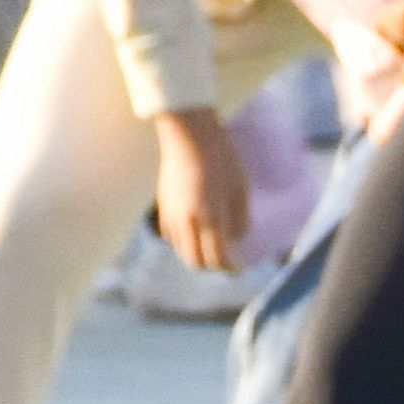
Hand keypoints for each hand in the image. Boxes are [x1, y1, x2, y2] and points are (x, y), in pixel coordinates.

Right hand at [148, 108, 250, 271]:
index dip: (230, 267)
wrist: (189, 135)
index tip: (240, 268)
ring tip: (212, 249)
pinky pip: (171, 236)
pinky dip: (184, 242)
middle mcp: (186, 221)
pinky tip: (195, 234)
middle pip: (195, 261)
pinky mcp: (162, 206)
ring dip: (197, 255)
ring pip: (182, 250)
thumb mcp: (240, 190)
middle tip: (226, 262)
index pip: (217, 257)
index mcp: (209, 218)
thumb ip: (239, 219)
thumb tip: (236, 239)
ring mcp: (170, 215)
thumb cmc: (221, 159)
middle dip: (212, 266)